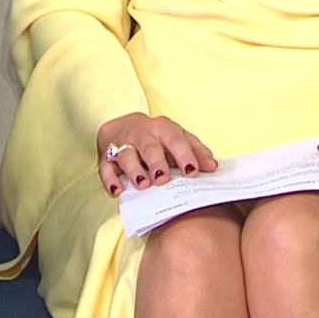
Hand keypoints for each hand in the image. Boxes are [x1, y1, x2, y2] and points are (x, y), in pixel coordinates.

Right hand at [96, 113, 216, 195]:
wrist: (124, 126)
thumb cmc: (157, 138)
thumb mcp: (178, 138)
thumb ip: (196, 151)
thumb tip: (212, 167)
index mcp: (163, 128)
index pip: (175, 139)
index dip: (184, 154)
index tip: (192, 171)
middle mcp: (142, 134)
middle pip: (149, 147)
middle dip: (156, 162)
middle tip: (163, 179)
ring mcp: (123, 145)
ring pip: (126, 155)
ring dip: (134, 170)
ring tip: (143, 184)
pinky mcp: (107, 158)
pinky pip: (106, 168)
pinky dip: (110, 179)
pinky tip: (118, 191)